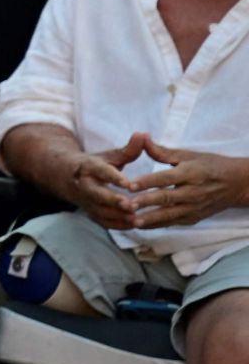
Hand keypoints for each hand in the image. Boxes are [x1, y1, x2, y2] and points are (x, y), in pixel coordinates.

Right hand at [61, 132, 146, 229]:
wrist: (67, 178)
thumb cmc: (95, 166)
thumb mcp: (109, 156)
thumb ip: (128, 149)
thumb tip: (144, 134)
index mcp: (88, 166)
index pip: (100, 171)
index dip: (114, 177)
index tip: (129, 184)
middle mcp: (84, 185)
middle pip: (96, 194)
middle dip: (112, 200)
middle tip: (130, 205)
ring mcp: (86, 201)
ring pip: (100, 210)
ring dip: (118, 215)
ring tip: (137, 218)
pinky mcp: (90, 213)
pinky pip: (103, 221)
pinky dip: (118, 225)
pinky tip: (135, 224)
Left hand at [129, 137, 248, 228]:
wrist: (236, 184)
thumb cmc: (210, 165)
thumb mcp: (188, 155)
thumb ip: (162, 151)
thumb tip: (142, 138)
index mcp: (190, 173)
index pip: (166, 178)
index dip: (147, 181)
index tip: (130, 185)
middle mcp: (192, 192)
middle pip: (166, 198)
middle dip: (146, 202)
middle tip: (126, 205)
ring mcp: (194, 208)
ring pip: (169, 215)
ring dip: (150, 219)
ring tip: (132, 221)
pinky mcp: (194, 218)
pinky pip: (173, 223)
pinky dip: (157, 225)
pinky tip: (141, 226)